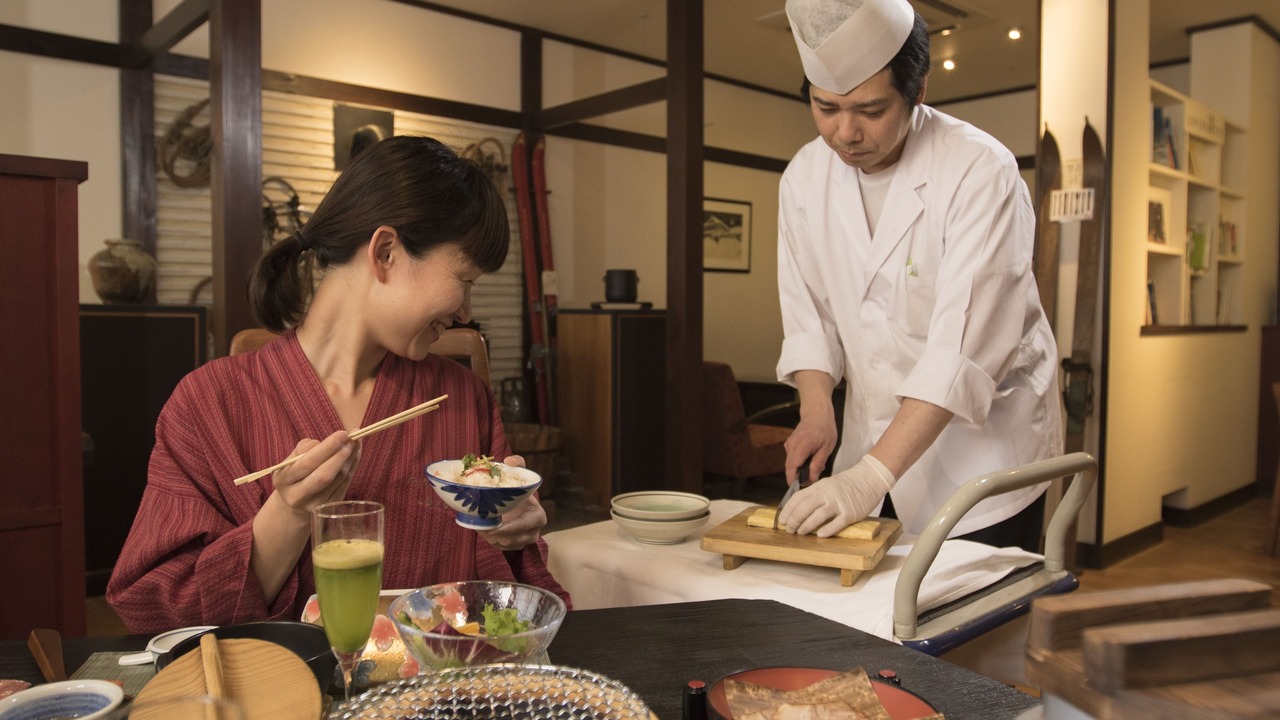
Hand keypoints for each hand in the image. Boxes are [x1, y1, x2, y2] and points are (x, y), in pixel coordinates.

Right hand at [269, 430, 361, 518]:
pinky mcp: (329, 509)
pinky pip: (345, 485)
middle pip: (324, 476)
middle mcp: (296, 496)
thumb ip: (305, 447)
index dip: (327, 448)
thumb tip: (329, 442)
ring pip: (338, 480)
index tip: (342, 434)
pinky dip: (352, 468)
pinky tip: (355, 455)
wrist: (294, 500)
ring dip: (350, 459)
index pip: (307, 463)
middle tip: (352, 439)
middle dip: (340, 455)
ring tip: (356, 443)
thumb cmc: (295, 472)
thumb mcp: (292, 458)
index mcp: (283, 480)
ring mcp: (314, 505)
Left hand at [476, 455, 545, 550]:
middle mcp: (532, 533)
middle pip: (512, 539)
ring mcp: (522, 542)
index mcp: (538, 517)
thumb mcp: (521, 476)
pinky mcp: (511, 548)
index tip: (495, 525)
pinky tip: (481, 527)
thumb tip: (509, 461)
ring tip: (478, 524)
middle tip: (479, 525)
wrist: (518, 505)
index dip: (510, 527)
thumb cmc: (519, 491)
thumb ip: (518, 464)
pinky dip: (488, 538)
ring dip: (489, 536)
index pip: (525, 526)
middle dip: (495, 534)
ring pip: (502, 544)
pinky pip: (498, 546)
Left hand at [778, 454, 894, 536]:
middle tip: (789, 530)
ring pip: (818, 516)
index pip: (798, 498)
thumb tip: (798, 510)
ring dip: (806, 526)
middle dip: (794, 520)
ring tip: (800, 533)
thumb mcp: (827, 485)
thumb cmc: (846, 485)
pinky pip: (837, 523)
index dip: (788, 510)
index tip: (782, 520)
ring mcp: (839, 503)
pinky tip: (820, 535)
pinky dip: (827, 530)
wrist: (869, 479)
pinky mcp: (851, 513)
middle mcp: (827, 494)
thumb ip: (815, 495)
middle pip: (805, 508)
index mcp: (819, 487)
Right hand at [784, 413, 836, 484]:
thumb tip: (811, 479)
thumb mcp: (826, 448)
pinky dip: (798, 463)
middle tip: (810, 481)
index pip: (792, 467)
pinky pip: (792, 457)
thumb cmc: (825, 428)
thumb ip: (818, 464)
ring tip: (812, 469)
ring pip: (791, 463)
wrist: (817, 412)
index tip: (799, 488)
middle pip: (790, 467)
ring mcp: (789, 444)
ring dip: (799, 469)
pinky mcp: (790, 444)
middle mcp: (791, 445)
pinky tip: (809, 460)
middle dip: (797, 477)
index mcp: (801, 446)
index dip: (793, 480)